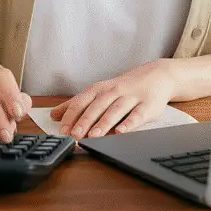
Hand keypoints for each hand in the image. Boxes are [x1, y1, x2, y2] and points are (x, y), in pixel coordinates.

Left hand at [50, 59, 175, 138]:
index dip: (72, 114)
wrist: (156, 75)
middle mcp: (114, 91)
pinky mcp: (147, 105)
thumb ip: (77, 104)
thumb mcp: (99, 92)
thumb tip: (54, 115)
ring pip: (116, 109)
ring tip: (95, 135)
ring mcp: (131, 97)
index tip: (62, 129)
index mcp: (100, 89)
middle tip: (75, 134)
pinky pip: (138, 115)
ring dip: (105, 122)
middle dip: (85, 120)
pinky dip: (129, 123)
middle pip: (98, 105)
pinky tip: (121, 131)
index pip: (82, 100)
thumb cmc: (124, 87)